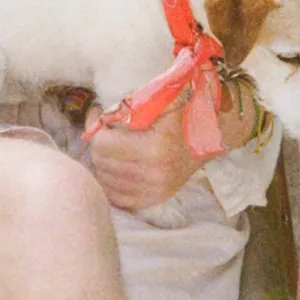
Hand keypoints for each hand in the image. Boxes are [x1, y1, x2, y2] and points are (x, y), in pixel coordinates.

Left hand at [84, 100, 203, 210]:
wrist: (203, 146)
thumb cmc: (180, 120)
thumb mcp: (166, 102)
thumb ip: (140, 98)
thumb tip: (109, 102)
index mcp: (154, 148)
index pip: (103, 143)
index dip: (95, 126)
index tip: (97, 113)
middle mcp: (153, 174)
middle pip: (101, 161)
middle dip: (98, 142)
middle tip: (103, 128)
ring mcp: (152, 191)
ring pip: (104, 178)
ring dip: (102, 160)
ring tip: (109, 145)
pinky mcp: (151, 201)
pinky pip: (114, 195)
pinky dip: (110, 180)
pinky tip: (114, 165)